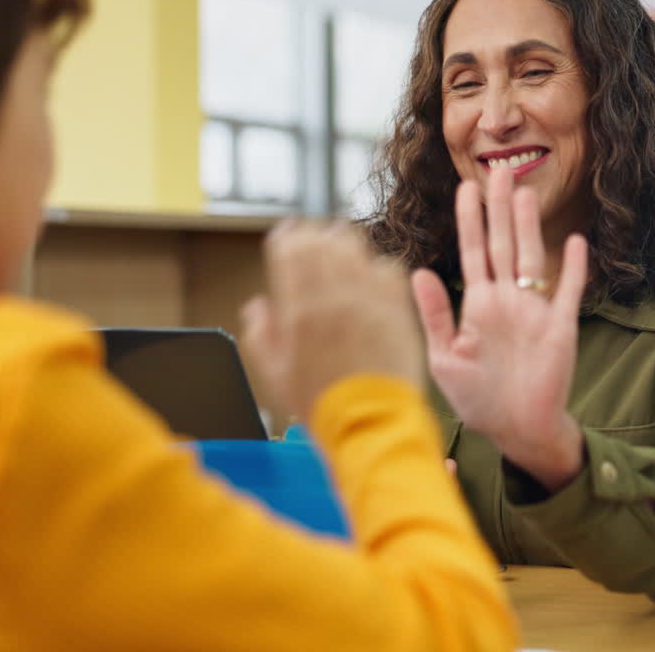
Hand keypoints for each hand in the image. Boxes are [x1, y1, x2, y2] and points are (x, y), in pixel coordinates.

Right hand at [241, 221, 423, 426]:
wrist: (370, 421)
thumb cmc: (323, 403)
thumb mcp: (275, 374)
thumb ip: (262, 334)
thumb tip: (257, 308)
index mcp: (300, 311)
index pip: (290, 252)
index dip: (286, 238)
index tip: (285, 233)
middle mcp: (335, 299)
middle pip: (322, 243)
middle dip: (313, 233)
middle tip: (312, 234)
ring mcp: (370, 301)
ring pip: (356, 249)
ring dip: (345, 242)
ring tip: (340, 244)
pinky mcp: (398, 308)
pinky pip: (390, 269)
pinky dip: (378, 265)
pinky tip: (372, 273)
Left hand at [411, 167, 587, 491]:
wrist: (517, 430)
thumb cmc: (479, 400)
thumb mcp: (444, 360)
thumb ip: (434, 315)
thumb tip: (416, 271)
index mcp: (478, 305)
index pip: (473, 253)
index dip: (469, 220)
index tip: (466, 187)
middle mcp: (506, 301)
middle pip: (503, 244)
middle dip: (500, 208)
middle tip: (500, 169)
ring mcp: (534, 311)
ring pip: (531, 258)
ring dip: (529, 227)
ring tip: (525, 193)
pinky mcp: (559, 328)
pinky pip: (568, 292)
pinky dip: (573, 268)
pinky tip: (575, 242)